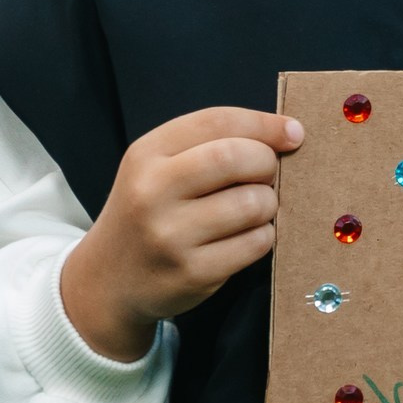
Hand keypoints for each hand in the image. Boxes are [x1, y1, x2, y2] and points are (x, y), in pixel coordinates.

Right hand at [60, 107, 302, 362]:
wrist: (108, 280)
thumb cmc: (148, 213)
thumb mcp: (159, 167)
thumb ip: (212, 144)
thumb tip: (290, 132)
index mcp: (146, 155)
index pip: (217, 121)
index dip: (265, 124)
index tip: (294, 132)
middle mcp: (153, 192)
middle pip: (237, 158)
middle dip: (268, 163)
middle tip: (268, 175)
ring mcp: (171, 236)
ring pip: (253, 203)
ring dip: (268, 203)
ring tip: (253, 208)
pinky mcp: (193, 273)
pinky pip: (256, 243)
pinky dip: (263, 235)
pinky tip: (245, 236)